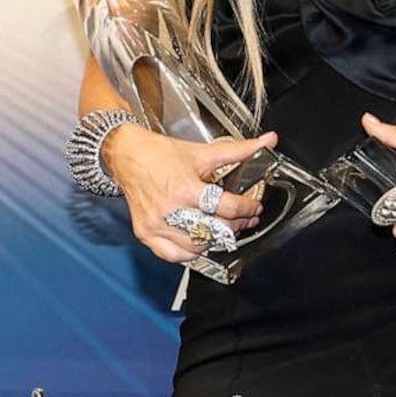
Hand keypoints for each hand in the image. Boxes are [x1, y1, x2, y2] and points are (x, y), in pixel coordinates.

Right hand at [108, 126, 273, 265]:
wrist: (127, 155)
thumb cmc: (162, 154)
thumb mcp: (202, 152)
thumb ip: (237, 151)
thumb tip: (267, 141)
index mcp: (186, 187)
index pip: (226, 207)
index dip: (246, 209)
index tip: (253, 208)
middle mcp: (171, 209)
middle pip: (215, 228)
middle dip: (236, 225)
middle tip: (243, 220)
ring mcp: (157, 224)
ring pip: (197, 245)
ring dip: (215, 240)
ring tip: (222, 229)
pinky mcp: (146, 233)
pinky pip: (173, 255)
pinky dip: (190, 252)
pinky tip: (199, 242)